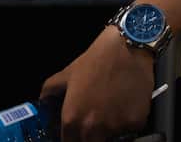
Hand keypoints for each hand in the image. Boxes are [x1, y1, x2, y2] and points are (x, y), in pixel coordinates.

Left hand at [41, 27, 153, 141]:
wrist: (127, 48)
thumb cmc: (96, 60)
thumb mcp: (67, 73)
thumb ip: (49, 91)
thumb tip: (43, 102)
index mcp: (72, 120)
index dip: (73, 139)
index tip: (77, 133)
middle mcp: (93, 129)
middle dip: (92, 137)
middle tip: (97, 123)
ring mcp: (116, 127)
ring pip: (112, 139)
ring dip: (111, 131)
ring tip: (113, 111)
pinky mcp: (136, 122)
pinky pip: (131, 130)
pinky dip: (129, 122)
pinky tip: (128, 105)